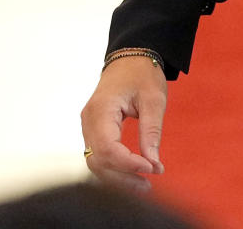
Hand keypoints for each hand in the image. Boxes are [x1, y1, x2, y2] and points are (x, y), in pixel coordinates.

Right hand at [80, 56, 167, 194]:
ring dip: (117, 177)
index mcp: (101, 109)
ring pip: (96, 162)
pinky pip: (99, 155)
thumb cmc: (142, 73)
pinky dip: (114, 168)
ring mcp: (88, 126)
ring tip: (143, 185)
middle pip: (98, 161)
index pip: (108, 148)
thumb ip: (151, 131)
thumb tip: (153, 163)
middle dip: (122, 177)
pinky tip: (132, 174)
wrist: (131, 56)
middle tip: (148, 185)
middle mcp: (89, 120)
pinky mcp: (94, 130)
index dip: (128, 164)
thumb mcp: (154, 99)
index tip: (152, 168)